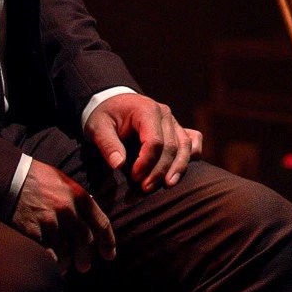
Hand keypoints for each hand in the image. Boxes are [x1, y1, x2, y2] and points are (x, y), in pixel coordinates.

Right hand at [12, 158, 114, 272]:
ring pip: (66, 251)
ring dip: (67, 262)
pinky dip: (51, 263)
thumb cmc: (34, 178)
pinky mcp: (33, 232)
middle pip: (84, 240)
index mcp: (78, 195)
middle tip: (84, 267)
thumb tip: (87, 217)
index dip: (107, 242)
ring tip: (64, 266)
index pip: (101, 223)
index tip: (109, 255)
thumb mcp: (62, 181)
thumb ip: (76, 198)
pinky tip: (50, 265)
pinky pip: (48, 255)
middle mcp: (68, 209)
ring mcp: (50, 222)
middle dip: (86, 257)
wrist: (6, 177)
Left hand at [86, 91, 202, 194]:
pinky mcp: (177, 128)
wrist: (112, 103)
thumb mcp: (98, 127)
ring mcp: (173, 121)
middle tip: (145, 188)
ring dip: (178, 168)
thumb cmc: (104, 115)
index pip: (155, 141)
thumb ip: (108, 144)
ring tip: (168, 185)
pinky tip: (184, 167)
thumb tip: (118, 164)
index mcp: (146, 110)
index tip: (134, 177)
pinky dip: (193, 153)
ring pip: (185, 146)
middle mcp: (165, 114)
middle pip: (171, 146)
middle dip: (160, 170)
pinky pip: (193, 139)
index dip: (146, 162)